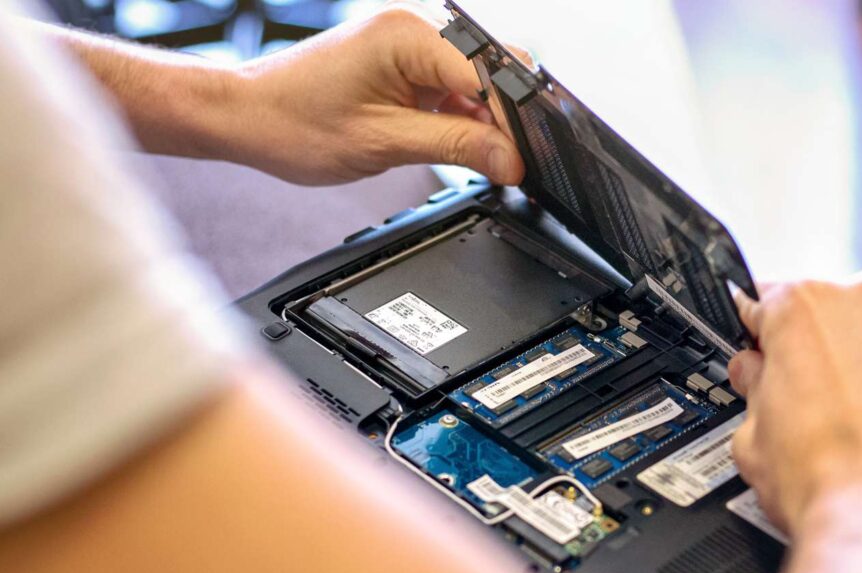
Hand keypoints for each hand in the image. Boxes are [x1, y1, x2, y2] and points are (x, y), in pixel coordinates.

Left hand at [229, 2, 524, 184]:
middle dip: (503, 119)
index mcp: (408, 36)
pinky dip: (459, 120)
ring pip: (475, 84)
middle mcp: (413, 29)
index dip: (512, 122)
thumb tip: (510, 159)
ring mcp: (409, 45)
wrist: (249, 117)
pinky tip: (453, 145)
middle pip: (491, 72)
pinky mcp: (404, 64)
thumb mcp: (384, 143)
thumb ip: (456, 147)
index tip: (522, 160)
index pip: (489, 74)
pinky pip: (451, 89)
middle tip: (504, 165)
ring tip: (470, 160)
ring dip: (480, 123)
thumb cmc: (295, 123)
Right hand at [727, 269, 861, 538]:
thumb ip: (753, 385)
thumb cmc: (826, 485)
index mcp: (800, 306)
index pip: (766, 300)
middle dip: (825, 347)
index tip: (768, 349)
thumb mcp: (749, 435)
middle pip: (835, 310)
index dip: (763, 331)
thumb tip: (757, 375)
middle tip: (821, 399)